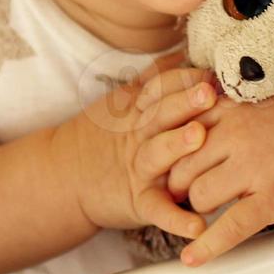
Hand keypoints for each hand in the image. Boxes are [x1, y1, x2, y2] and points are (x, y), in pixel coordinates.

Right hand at [57, 50, 217, 241]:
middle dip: (184, 101)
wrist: (65, 178)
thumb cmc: (106, 137)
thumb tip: (183, 47)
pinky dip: (177, 220)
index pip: (160, 87)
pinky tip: (198, 226)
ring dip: (177, 145)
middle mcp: (141, 136)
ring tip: (197, 137)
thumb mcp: (124, 101)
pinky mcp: (140, 202)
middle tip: (207, 90)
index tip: (208, 68)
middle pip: (162, 113)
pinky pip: (159, 211)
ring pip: (159, 153)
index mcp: (141, 111)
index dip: (181, 77)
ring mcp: (141, 169)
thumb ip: (154, 76)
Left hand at [167, 78, 273, 265]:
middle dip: (181, 188)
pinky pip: (232, 225)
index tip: (169, 170)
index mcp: (229, 109)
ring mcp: (255, 167)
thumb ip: (224, 114)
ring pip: (200, 197)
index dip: (172, 158)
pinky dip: (209, 246)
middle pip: (181, 170)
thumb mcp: (258, 101)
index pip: (178, 137)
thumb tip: (191, 132)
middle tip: (187, 197)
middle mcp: (236, 136)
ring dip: (199, 210)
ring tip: (207, 213)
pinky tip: (192, 259)